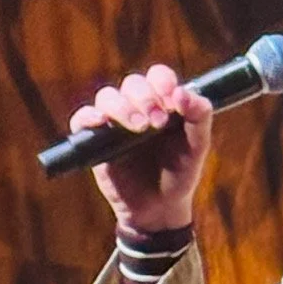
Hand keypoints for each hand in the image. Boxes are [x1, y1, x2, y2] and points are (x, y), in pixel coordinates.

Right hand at [69, 63, 212, 234]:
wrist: (160, 208)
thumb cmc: (179, 173)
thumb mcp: (198, 146)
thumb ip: (200, 116)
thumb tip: (182, 92)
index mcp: (162, 102)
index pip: (158, 75)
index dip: (163, 81)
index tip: (173, 99)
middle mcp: (136, 107)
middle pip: (133, 83)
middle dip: (146, 98)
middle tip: (158, 122)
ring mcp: (114, 122)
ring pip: (108, 97)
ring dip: (123, 107)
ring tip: (140, 129)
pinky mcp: (94, 140)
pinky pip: (82, 119)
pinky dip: (89, 117)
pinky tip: (102, 123)